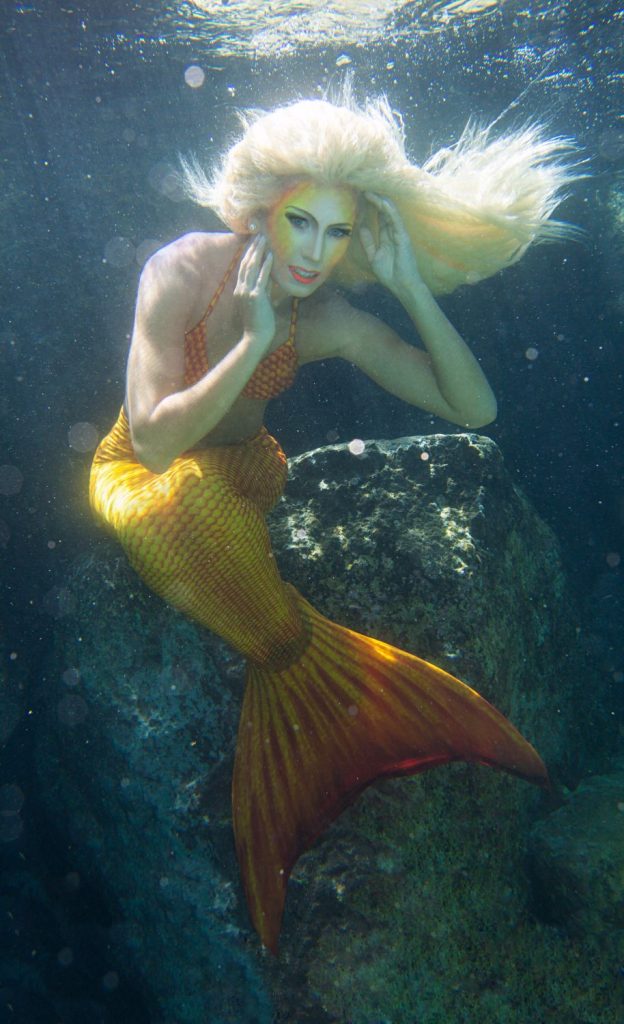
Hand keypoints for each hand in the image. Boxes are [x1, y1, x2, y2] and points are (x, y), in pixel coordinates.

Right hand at [233, 235, 275, 352]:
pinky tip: (270, 255)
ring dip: (258, 251)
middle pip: (245, 263)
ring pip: (251, 267)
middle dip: (252, 247)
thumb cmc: (260, 322)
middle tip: (258, 234)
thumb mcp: (262, 301)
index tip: (253, 241)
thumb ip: (264, 288)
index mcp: (240, 290)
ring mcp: (247, 292)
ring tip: (263, 239)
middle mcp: (241, 289)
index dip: (248, 253)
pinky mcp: (255, 297)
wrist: (256, 338)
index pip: (243, 267)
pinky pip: (261, 277)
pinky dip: (266, 265)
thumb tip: (269, 275)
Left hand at [359, 192, 424, 295]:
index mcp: (387, 236)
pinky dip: (389, 211)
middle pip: (384, 211)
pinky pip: (396, 221)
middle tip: (363, 187)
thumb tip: (361, 228)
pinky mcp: (403, 237)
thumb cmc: (390, 274)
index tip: (361, 195)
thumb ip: (368, 242)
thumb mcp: (374, 256)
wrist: (402, 286)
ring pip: (390, 212)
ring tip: (369, 191)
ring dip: (379, 201)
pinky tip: (382, 201)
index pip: (380, 216)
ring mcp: (399, 233)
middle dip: (375, 199)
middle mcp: (394, 232)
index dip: (372, 206)